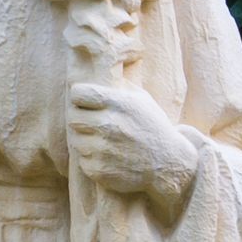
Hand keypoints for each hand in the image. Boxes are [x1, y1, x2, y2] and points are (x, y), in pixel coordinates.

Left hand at [69, 82, 198, 216]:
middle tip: (92, 124)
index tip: (85, 102)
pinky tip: (107, 157)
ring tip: (102, 142)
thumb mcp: (142, 100)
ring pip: (75, 140)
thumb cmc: (153, 127)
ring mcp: (103, 149)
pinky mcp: (100, 170)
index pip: (78, 93)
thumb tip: (100, 71)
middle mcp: (109, 125)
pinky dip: (91, 160)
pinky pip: (83, 161)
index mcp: (118, 104)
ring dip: (85, 140)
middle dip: (81, 119)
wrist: (169, 163)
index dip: (80, 97)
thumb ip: (120, 86)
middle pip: (72, 117)